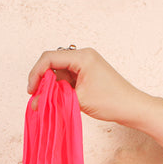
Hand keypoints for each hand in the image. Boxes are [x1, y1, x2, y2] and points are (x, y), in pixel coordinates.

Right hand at [26, 47, 151, 126]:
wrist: (131, 107)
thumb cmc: (112, 101)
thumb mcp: (79, 100)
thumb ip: (55, 98)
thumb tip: (35, 102)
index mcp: (82, 57)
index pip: (49, 58)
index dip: (36, 73)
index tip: (31, 91)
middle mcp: (83, 56)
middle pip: (53, 62)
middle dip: (42, 79)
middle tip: (36, 97)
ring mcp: (86, 64)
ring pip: (59, 71)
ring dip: (50, 85)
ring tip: (45, 101)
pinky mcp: (87, 73)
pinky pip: (67, 77)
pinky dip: (60, 87)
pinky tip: (56, 99)